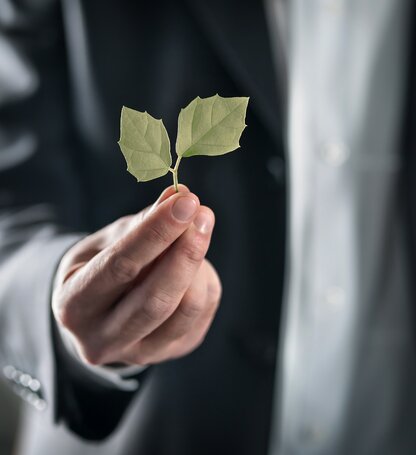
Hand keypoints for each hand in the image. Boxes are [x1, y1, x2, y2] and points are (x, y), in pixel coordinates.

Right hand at [52, 185, 221, 365]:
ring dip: (199, 265)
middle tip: (203, 214)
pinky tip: (195, 264)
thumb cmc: (99, 268)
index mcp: (74, 306)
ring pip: (186, 309)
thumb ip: (142, 223)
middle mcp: (102, 339)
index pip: (121, 266)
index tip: (186, 202)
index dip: (157, 232)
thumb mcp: (107, 242)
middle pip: (156, 298)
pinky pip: (201, 314)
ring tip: (196, 234)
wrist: (98, 314)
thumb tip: (180, 196)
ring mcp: (139, 353)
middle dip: (186, 252)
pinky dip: (204, 281)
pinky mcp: (170, 353)